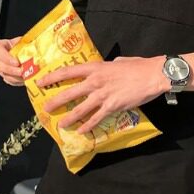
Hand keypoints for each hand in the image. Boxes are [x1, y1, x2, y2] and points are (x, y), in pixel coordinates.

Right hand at [0, 37, 23, 85]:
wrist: (27, 54)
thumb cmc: (24, 46)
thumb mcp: (25, 41)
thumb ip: (26, 42)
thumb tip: (33, 45)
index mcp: (2, 45)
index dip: (6, 57)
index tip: (16, 62)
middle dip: (10, 70)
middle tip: (21, 71)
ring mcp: (1, 67)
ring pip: (4, 74)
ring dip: (15, 77)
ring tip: (25, 76)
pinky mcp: (6, 76)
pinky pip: (9, 81)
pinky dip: (17, 81)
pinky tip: (24, 79)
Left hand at [36, 56, 166, 134]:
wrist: (153, 75)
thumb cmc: (137, 66)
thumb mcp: (118, 62)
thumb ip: (108, 67)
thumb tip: (106, 69)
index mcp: (95, 68)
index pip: (68, 72)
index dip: (52, 78)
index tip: (41, 83)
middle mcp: (95, 82)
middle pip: (69, 93)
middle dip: (55, 101)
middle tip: (45, 108)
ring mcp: (103, 95)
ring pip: (80, 109)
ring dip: (69, 118)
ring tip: (60, 124)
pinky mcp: (112, 107)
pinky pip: (96, 119)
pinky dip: (87, 126)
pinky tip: (80, 131)